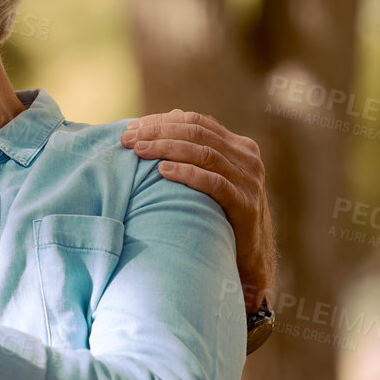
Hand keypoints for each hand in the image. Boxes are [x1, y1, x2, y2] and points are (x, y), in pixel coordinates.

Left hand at [123, 110, 275, 310]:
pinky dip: (186, 173)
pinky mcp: (246, 204)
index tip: (131, 126)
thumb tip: (155, 131)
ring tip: (139, 151)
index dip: (162, 121)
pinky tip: (162, 171)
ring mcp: (249, 180)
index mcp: (239, 146)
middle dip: (158, 132)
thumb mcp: (211, 179)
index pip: (196, 122)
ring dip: (166, 149)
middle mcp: (247, 158)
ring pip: (204, 153)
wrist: (251, 258)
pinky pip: (214, 183)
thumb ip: (193, 155)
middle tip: (128, 139)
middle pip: (197, 133)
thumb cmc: (220, 216)